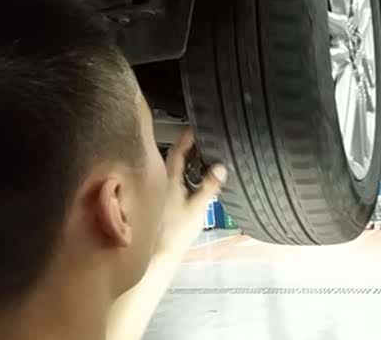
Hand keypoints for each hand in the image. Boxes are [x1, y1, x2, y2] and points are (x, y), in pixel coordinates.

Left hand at [154, 128, 226, 257]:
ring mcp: (161, 192)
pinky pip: (174, 180)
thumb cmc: (176, 232)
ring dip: (186, 160)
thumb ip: (209, 186)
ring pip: (173, 169)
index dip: (186, 137)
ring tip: (202, 154)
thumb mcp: (198, 208)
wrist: (160, 254)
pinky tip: (194, 178)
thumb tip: (221, 166)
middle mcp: (161, 182)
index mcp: (168, 179)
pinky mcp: (163, 202)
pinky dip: (184, 173)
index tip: (195, 126)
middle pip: (174, 157)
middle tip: (202, 137)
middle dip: (187, 146)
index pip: (177, 150)